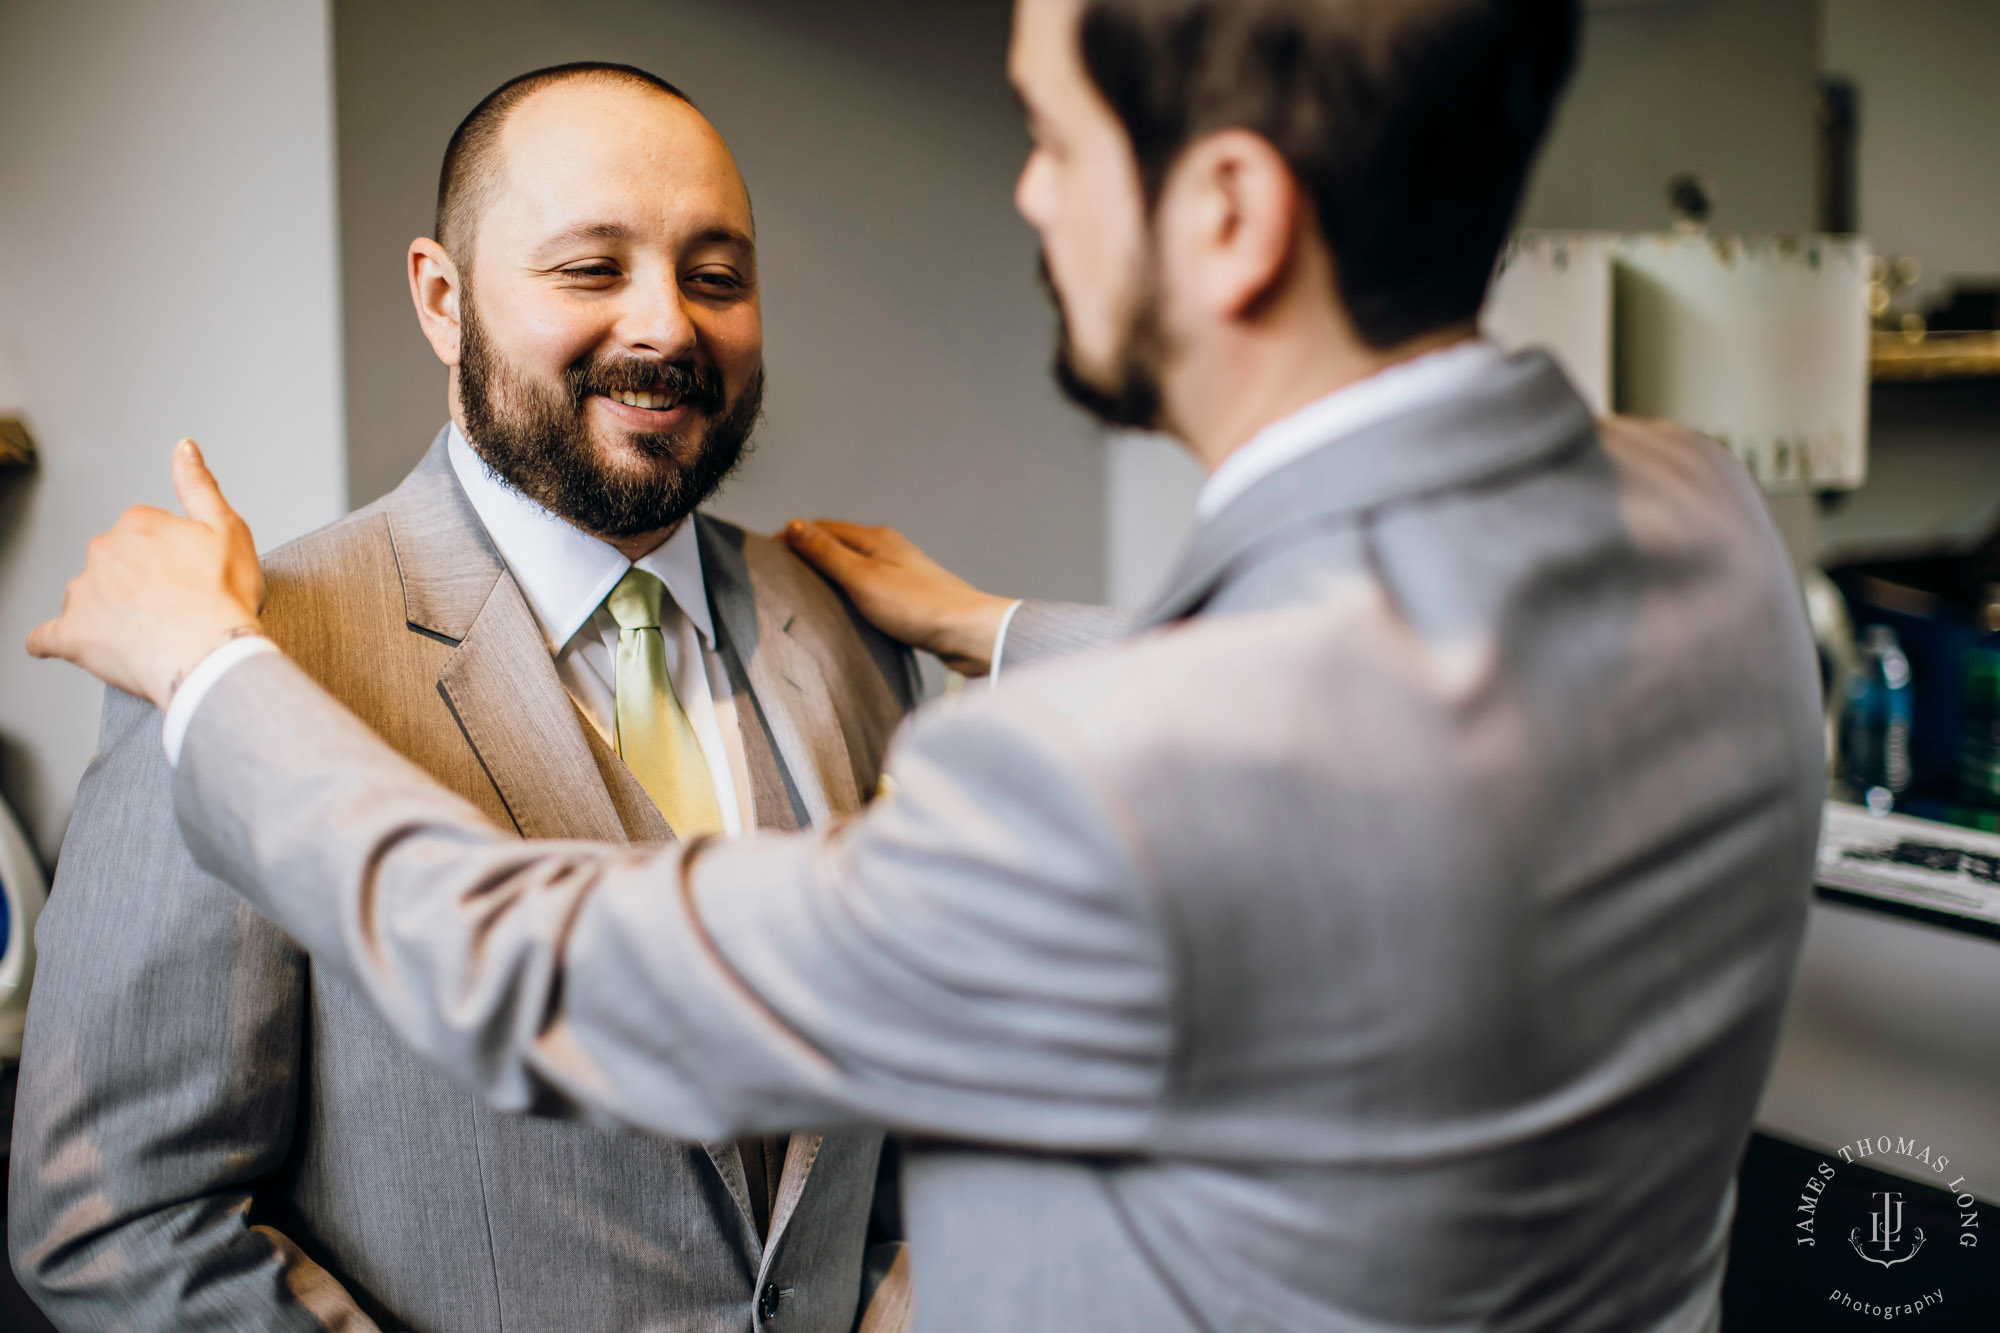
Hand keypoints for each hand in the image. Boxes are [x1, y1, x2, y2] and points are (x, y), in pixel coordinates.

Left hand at [27, 440, 265, 709]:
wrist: (210, 654)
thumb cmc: (223, 597)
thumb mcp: (228, 528)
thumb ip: (199, 484)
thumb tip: (183, 447)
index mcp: (137, 523)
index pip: (143, 531)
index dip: (168, 554)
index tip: (186, 574)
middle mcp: (103, 551)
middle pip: (112, 561)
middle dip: (134, 580)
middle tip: (171, 605)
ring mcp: (83, 593)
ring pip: (86, 596)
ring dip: (106, 610)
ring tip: (147, 634)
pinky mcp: (71, 634)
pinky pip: (47, 637)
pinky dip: (56, 640)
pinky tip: (70, 644)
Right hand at [782, 520, 1013, 676]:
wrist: (968, 634)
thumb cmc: (918, 608)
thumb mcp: (862, 579)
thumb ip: (827, 553)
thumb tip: (794, 525)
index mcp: (876, 538)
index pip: (823, 527)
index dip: (793, 537)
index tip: (768, 555)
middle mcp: (889, 549)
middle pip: (838, 543)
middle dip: (808, 553)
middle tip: (782, 574)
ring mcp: (901, 571)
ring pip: (854, 565)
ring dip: (829, 572)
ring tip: (807, 592)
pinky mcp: (910, 594)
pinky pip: (869, 584)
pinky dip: (849, 590)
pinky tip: (846, 609)